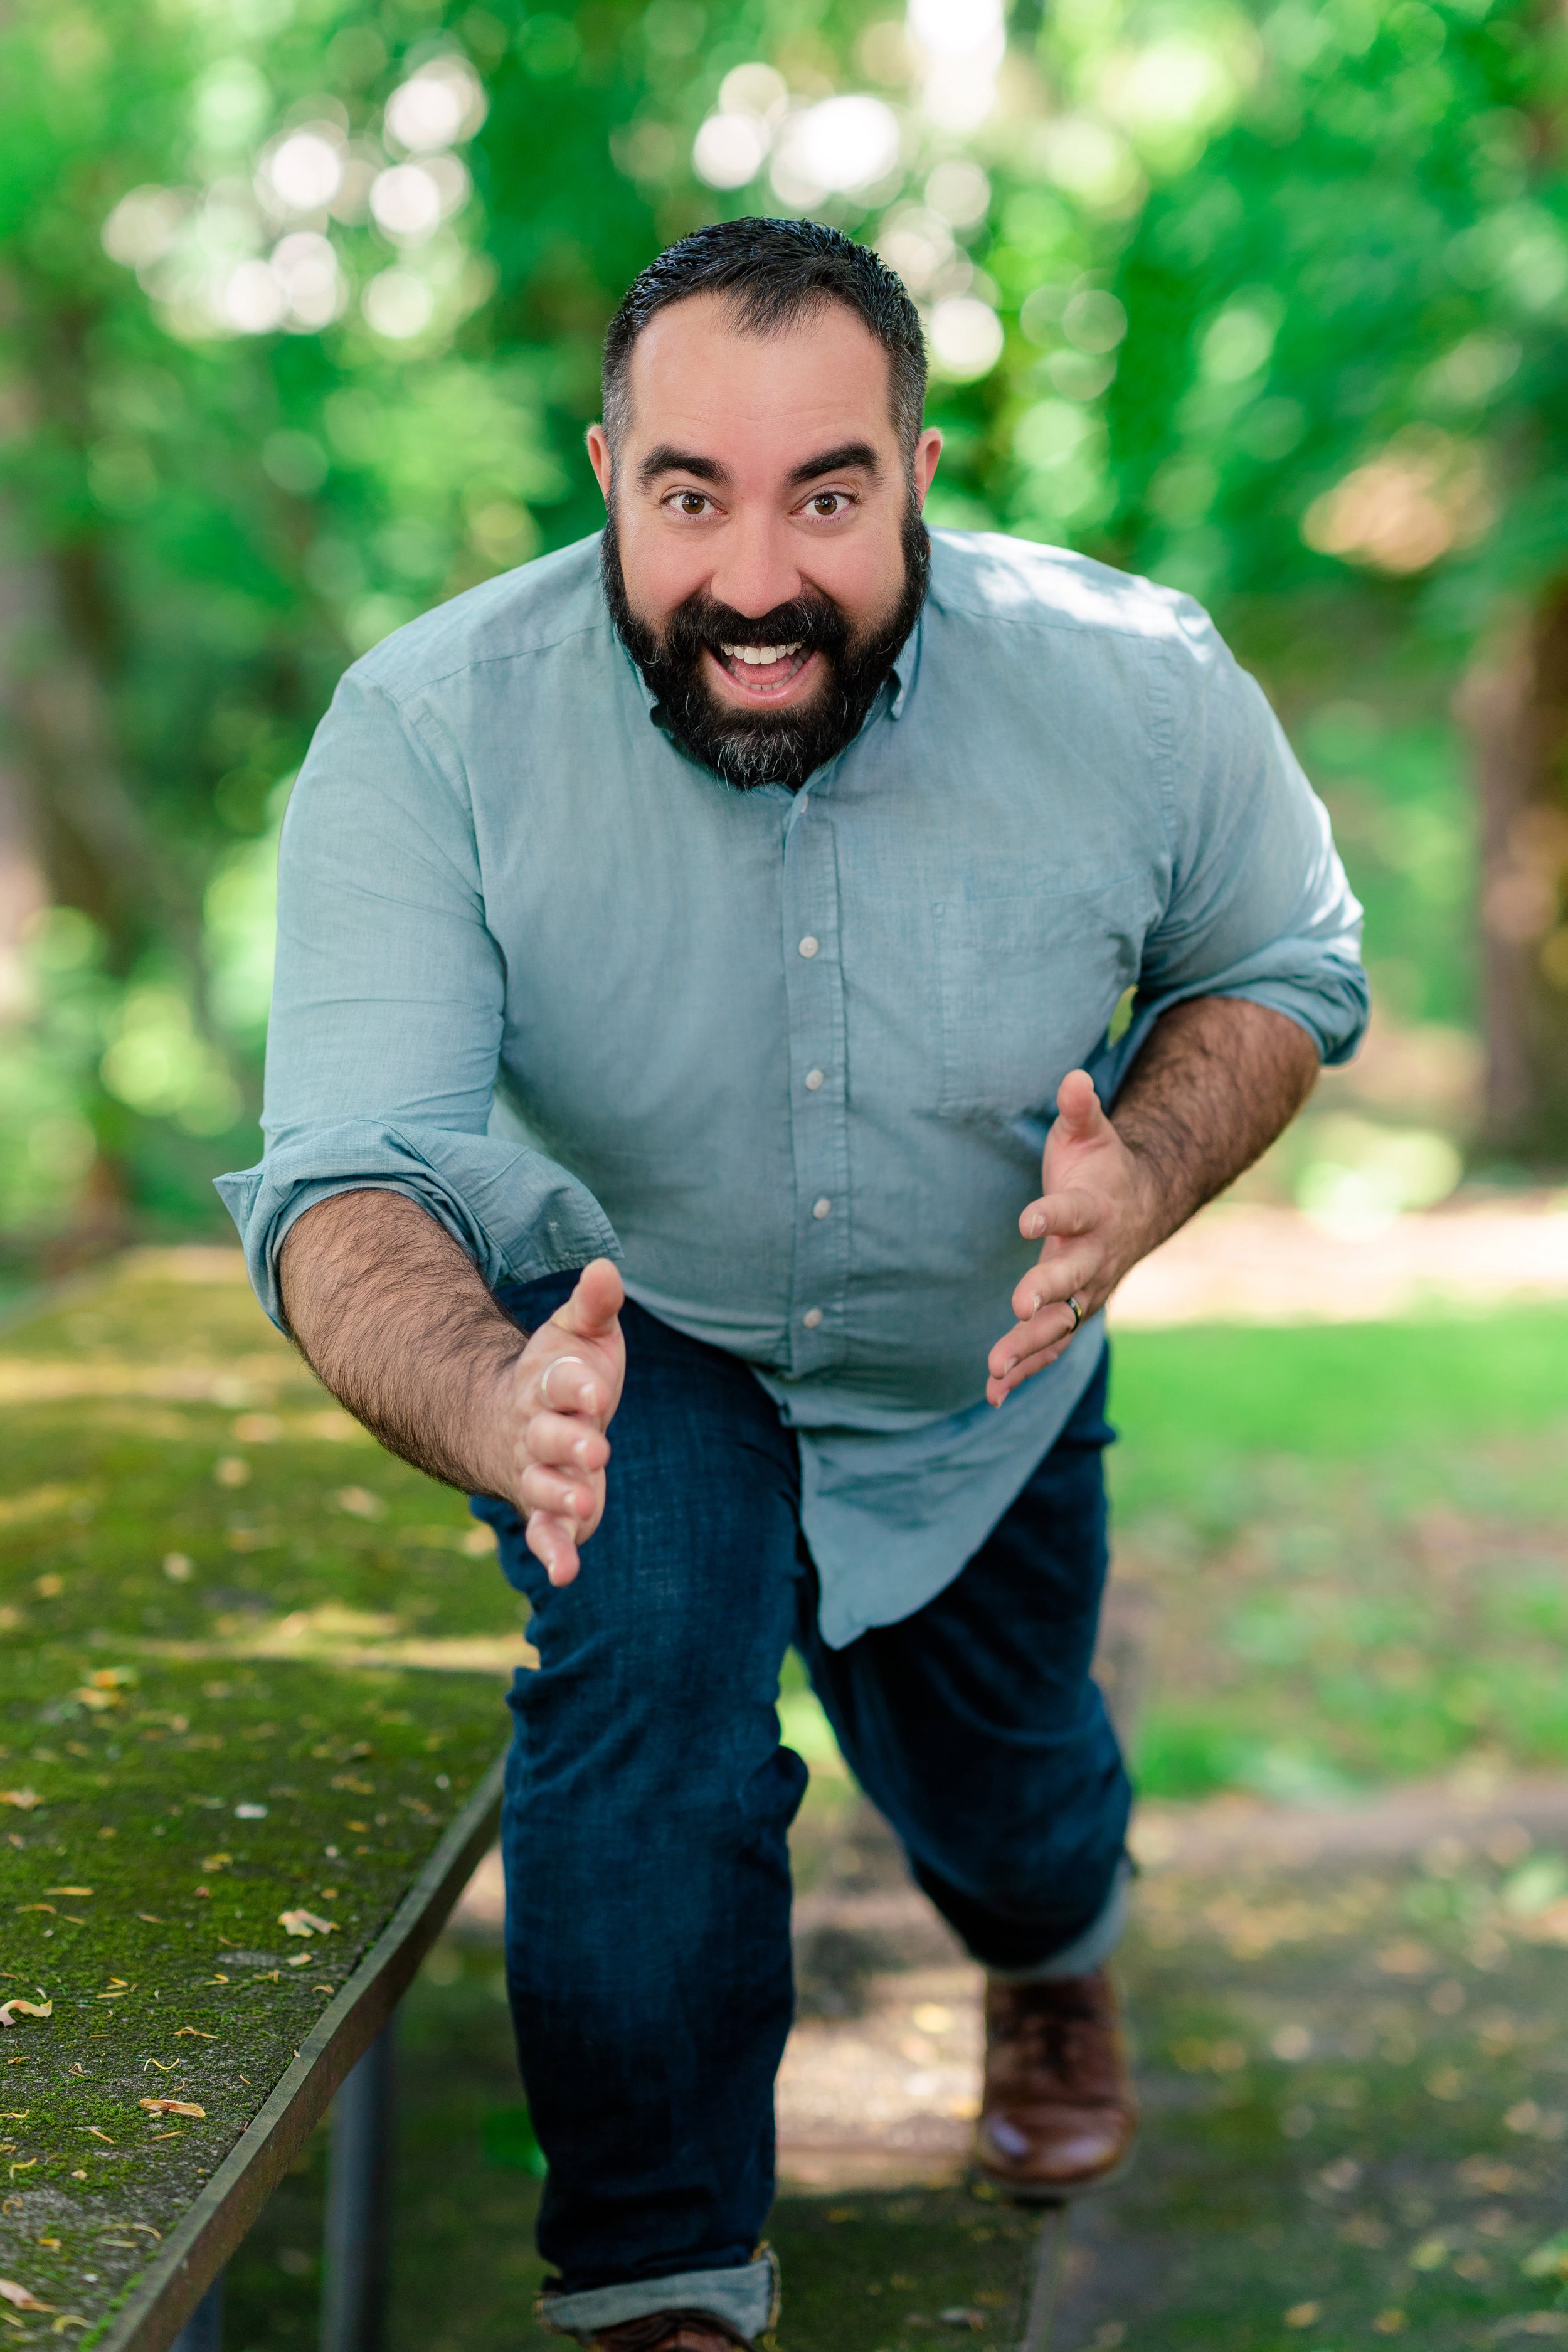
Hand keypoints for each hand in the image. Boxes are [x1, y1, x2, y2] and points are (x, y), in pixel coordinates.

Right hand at [497, 1258, 625, 1585]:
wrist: (513, 1421)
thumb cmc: (562, 1373)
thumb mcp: (579, 1335)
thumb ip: (594, 1306)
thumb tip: (607, 1268)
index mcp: (546, 1385)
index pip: (557, 1383)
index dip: (573, 1385)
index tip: (591, 1387)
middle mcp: (537, 1431)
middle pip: (548, 1437)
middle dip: (569, 1443)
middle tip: (595, 1449)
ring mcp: (537, 1472)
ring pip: (541, 1486)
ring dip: (560, 1495)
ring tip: (586, 1503)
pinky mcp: (547, 1508)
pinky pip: (545, 1531)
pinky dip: (553, 1551)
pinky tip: (565, 1573)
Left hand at [985, 1070, 1155, 1407]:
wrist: (1140, 1206)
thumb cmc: (1101, 1166)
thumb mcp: (1090, 1132)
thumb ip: (1079, 1109)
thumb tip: (1072, 1078)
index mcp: (1097, 1208)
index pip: (1074, 1211)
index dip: (1053, 1213)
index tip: (1027, 1218)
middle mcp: (1096, 1254)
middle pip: (1072, 1277)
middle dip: (1047, 1293)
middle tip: (1018, 1306)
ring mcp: (1088, 1289)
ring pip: (1062, 1324)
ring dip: (1029, 1347)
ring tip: (993, 1370)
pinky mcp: (1075, 1312)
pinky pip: (1052, 1346)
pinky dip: (1025, 1371)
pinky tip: (992, 1395)